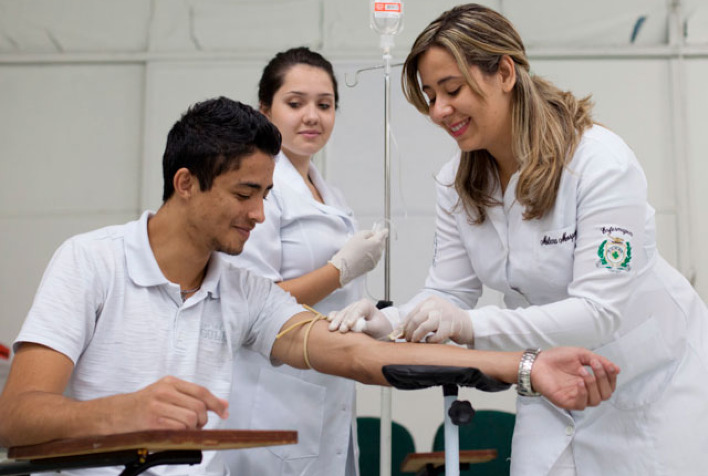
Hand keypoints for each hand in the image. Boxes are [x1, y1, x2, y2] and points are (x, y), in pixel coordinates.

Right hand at [112, 376, 228, 431]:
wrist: (113, 414)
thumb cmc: (142, 406)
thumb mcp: (166, 394)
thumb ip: (191, 397)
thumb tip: (222, 404)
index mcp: (170, 382)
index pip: (201, 391)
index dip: (216, 403)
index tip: (224, 412)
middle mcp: (165, 391)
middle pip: (199, 407)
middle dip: (202, 420)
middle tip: (196, 426)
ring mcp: (158, 405)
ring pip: (191, 418)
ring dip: (192, 429)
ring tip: (183, 430)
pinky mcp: (153, 421)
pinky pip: (179, 428)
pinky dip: (182, 434)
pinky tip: (174, 434)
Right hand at [327, 299, 392, 339]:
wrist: (380, 329)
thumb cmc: (380, 327)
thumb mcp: (377, 327)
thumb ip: (368, 326)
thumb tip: (358, 326)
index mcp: (365, 305)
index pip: (358, 310)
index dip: (353, 317)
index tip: (349, 325)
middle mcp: (355, 305)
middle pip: (347, 312)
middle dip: (343, 321)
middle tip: (340, 330)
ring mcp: (349, 310)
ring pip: (341, 314)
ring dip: (336, 321)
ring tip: (332, 329)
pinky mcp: (344, 316)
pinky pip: (336, 315)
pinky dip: (333, 318)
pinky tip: (328, 321)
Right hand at [329, 228, 387, 285]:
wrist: (345, 267)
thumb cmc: (350, 251)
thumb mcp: (358, 236)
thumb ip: (368, 232)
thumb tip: (373, 234)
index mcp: (376, 242)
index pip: (383, 234)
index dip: (383, 231)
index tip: (385, 230)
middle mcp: (379, 252)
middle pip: (382, 243)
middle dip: (379, 239)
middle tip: (374, 237)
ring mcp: (376, 260)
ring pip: (379, 251)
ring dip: (376, 247)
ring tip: (367, 246)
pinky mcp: (372, 267)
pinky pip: (375, 258)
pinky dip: (372, 255)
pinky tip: (364, 254)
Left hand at [403, 296, 473, 343]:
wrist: (469, 324)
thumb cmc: (448, 321)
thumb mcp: (432, 316)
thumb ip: (417, 321)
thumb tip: (398, 332)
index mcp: (430, 301)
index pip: (412, 313)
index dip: (404, 325)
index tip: (398, 334)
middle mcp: (437, 305)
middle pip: (416, 319)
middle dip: (409, 331)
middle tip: (408, 339)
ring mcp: (444, 315)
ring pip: (424, 326)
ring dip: (416, 336)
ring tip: (415, 341)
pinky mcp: (451, 326)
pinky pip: (436, 336)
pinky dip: (430, 340)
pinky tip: (429, 341)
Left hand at [531, 347, 618, 410]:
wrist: (537, 363)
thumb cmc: (556, 358)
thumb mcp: (580, 354)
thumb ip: (598, 360)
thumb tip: (617, 369)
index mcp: (591, 380)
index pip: (609, 385)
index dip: (612, 377)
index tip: (608, 366)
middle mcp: (586, 391)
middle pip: (606, 394)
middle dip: (604, 379)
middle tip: (595, 365)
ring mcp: (576, 397)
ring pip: (596, 401)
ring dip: (593, 385)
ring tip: (583, 372)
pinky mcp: (566, 402)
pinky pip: (581, 404)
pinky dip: (583, 393)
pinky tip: (579, 382)